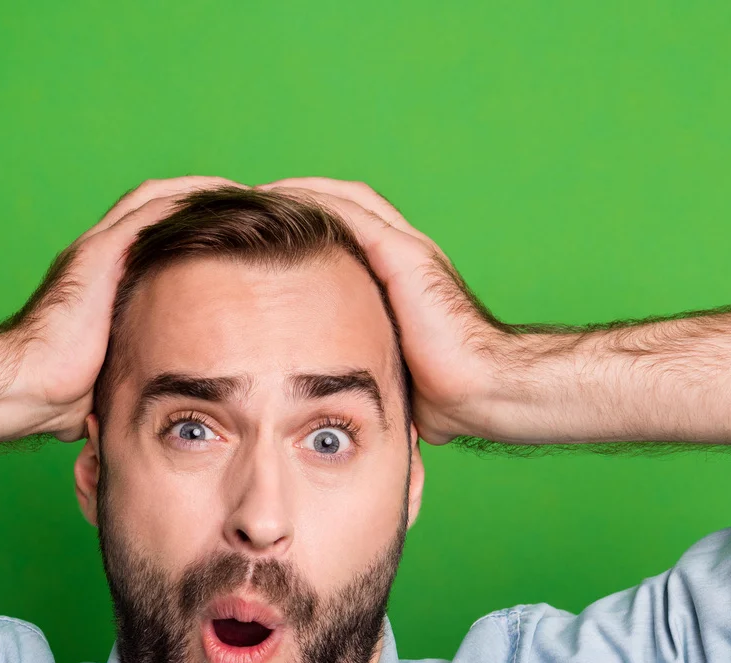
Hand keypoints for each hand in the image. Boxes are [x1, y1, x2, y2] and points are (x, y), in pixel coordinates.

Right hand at [4, 176, 241, 440]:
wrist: (27, 387)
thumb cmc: (61, 396)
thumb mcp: (115, 377)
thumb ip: (139, 370)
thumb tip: (163, 401)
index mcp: (105, 282)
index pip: (158, 242)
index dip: (199, 234)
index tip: (243, 240)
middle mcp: (101, 256)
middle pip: (161, 210)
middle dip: (208, 204)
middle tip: (255, 205)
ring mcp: (98, 249)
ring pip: (159, 200)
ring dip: (205, 193)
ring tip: (249, 192)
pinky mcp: (100, 252)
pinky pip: (152, 210)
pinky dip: (189, 198)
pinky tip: (225, 195)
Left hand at [259, 178, 520, 444]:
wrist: (482, 392)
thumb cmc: (444, 397)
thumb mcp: (385, 372)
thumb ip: (360, 367)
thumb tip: (327, 402)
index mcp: (399, 279)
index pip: (348, 233)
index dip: (306, 226)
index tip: (259, 235)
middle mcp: (405, 255)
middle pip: (344, 206)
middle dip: (296, 200)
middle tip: (249, 204)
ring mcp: (408, 251)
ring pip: (346, 201)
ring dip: (300, 193)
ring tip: (256, 194)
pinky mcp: (406, 256)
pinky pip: (353, 214)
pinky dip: (315, 202)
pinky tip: (280, 200)